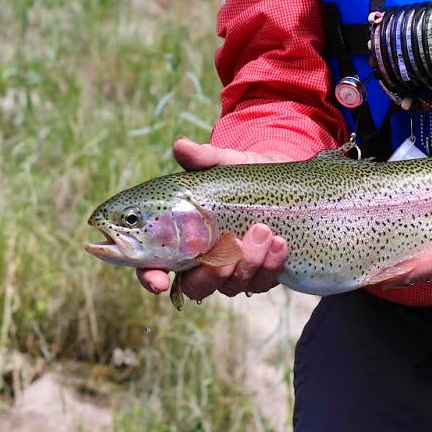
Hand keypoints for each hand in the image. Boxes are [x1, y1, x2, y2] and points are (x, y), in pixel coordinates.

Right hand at [136, 138, 291, 304]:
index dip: (150, 277)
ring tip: (263, 229)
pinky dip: (271, 264)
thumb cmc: (240, 173)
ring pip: (231, 286)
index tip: (159, 281)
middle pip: (194, 286)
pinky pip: (261, 282)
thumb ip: (202, 158)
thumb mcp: (224, 163)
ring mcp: (231, 271)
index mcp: (179, 237)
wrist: (281, 179)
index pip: (153, 266)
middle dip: (212, 274)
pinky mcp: (260, 274)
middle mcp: (201, 261)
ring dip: (248, 261)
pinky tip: (280, 242)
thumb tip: (181, 145)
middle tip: (230, 245)